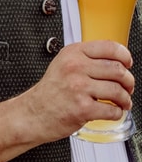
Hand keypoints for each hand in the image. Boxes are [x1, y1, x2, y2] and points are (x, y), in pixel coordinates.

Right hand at [17, 40, 133, 141]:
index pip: (110, 47)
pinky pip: (113, 110)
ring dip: (125, 99)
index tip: (127, 64)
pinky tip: (110, 111)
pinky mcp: (83, 108)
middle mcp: (75, 68)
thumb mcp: (63, 65)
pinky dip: (117, 113)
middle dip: (128, 82)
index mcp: (72, 54)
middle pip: (118, 70)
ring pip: (119, 91)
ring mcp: (79, 88)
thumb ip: (86, 59)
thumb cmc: (49, 92)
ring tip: (121, 102)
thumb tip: (116, 61)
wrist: (32, 113)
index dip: (125, 56)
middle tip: (126, 87)